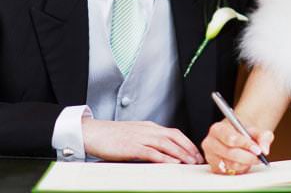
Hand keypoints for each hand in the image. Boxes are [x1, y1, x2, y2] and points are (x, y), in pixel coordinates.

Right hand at [82, 118, 202, 163]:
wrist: (91, 132)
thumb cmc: (110, 135)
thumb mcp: (134, 134)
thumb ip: (148, 140)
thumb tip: (162, 151)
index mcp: (149, 127)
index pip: (174, 133)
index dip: (187, 143)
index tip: (196, 152)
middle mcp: (148, 130)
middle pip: (175, 137)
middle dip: (189, 148)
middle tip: (198, 159)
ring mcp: (140, 138)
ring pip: (166, 144)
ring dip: (181, 153)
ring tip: (190, 162)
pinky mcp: (131, 147)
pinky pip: (152, 152)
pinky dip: (164, 157)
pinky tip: (172, 163)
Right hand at [202, 119, 273, 174]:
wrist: (237, 137)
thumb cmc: (243, 133)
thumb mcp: (255, 130)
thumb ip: (263, 136)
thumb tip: (264, 150)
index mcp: (217, 129)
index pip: (231, 138)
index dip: (246, 145)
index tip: (258, 150)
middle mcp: (210, 143)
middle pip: (231, 153)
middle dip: (248, 156)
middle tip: (259, 157)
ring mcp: (210, 157)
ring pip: (231, 165)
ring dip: (245, 163)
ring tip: (251, 157)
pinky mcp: (214, 168)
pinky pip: (230, 173)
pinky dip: (240, 169)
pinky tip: (243, 163)